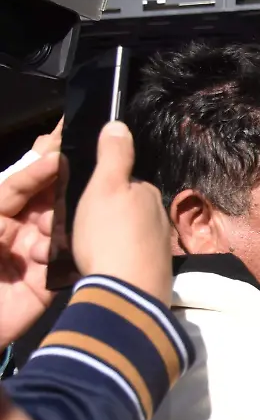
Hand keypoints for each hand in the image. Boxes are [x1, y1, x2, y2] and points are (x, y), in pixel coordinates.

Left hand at [0, 123, 66, 346]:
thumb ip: (9, 190)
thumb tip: (42, 164)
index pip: (24, 180)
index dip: (44, 160)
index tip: (65, 140)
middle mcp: (19, 228)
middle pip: (50, 197)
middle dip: (66, 179)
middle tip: (89, 157)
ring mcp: (37, 253)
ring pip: (65, 223)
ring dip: (68, 215)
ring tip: (74, 207)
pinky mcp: (51, 279)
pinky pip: (68, 256)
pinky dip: (71, 247)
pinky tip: (71, 239)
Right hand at [72, 122, 172, 304]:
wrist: (126, 292)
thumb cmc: (110, 235)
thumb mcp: (105, 186)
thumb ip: (114, 156)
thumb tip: (119, 125)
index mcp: (149, 195)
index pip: (128, 183)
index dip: (106, 188)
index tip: (89, 201)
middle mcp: (162, 219)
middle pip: (132, 209)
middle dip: (115, 214)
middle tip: (88, 227)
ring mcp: (162, 248)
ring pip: (134, 234)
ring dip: (119, 238)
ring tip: (96, 248)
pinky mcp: (157, 273)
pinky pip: (136, 257)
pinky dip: (123, 258)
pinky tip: (109, 266)